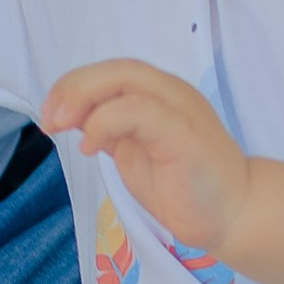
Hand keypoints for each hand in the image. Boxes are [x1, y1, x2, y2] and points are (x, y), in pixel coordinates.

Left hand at [39, 59, 247, 257]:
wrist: (234, 215)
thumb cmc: (185, 186)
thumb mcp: (133, 152)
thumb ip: (108, 129)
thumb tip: (68, 115)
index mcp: (159, 95)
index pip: (111, 72)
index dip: (73, 85)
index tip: (49, 116)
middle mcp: (171, 92)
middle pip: (116, 68)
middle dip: (73, 87)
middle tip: (50, 121)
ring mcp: (180, 109)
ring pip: (127, 78)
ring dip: (85, 98)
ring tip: (62, 127)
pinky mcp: (185, 134)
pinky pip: (140, 111)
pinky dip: (106, 122)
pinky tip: (90, 147)